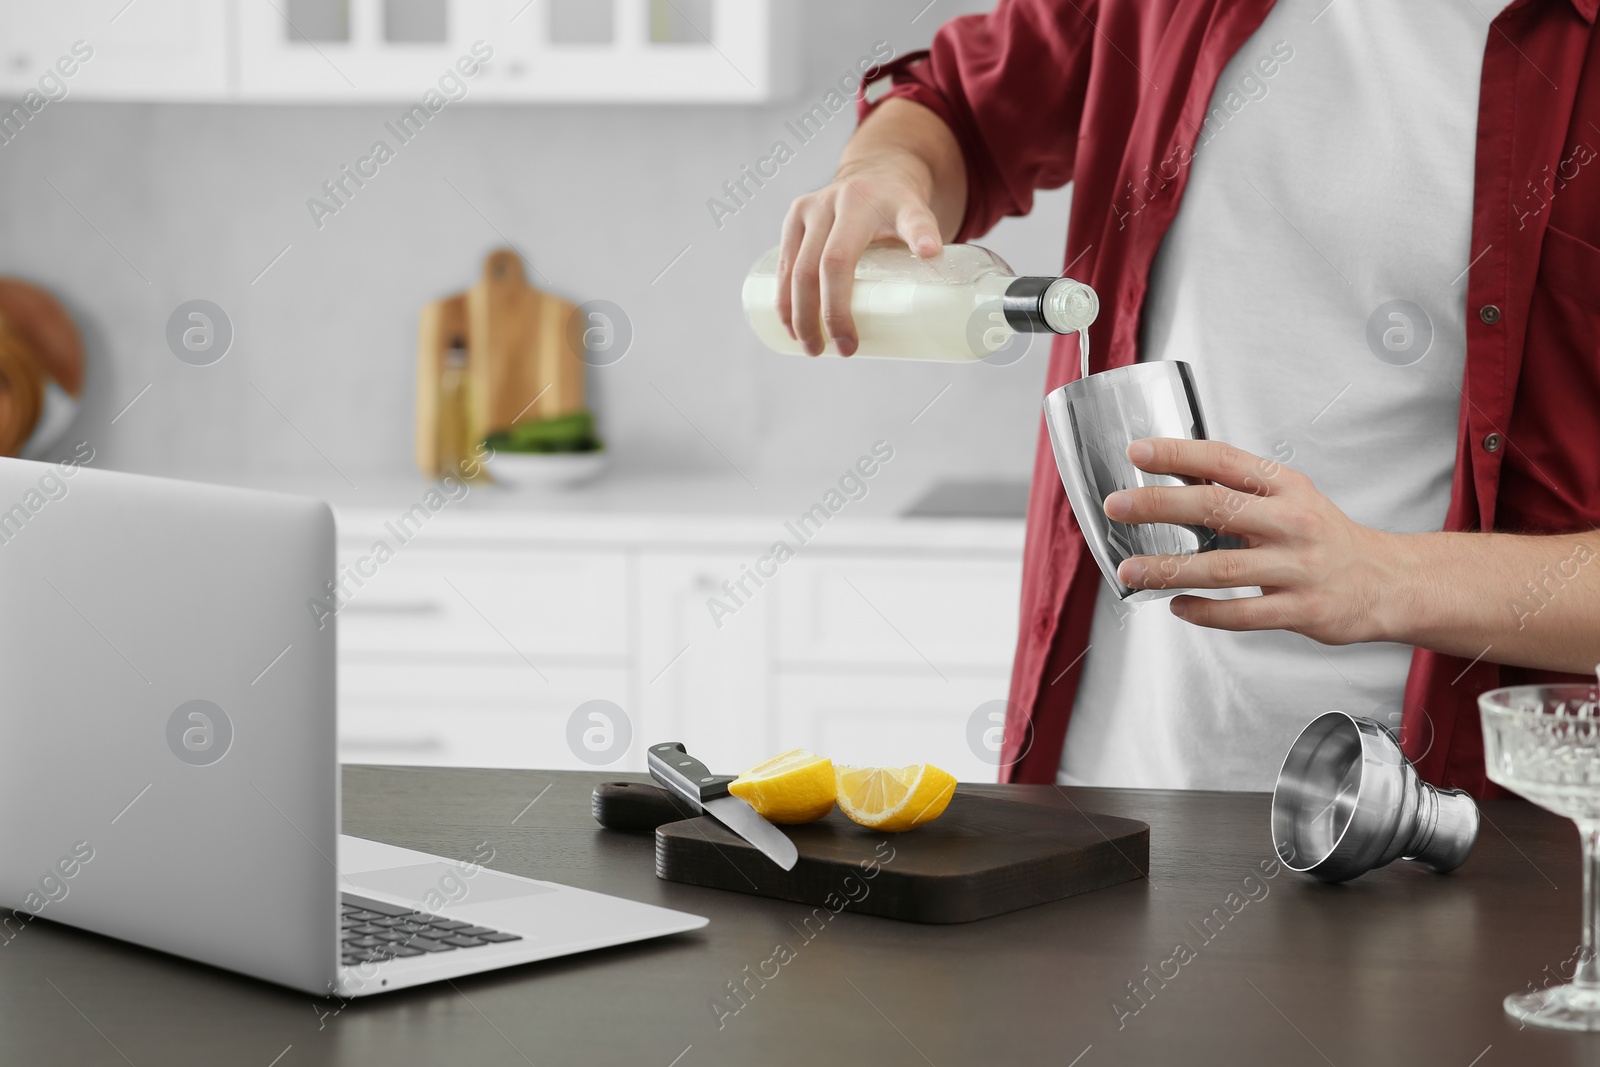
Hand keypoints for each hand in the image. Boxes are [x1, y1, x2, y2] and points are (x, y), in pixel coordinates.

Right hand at [778, 167, 941, 356]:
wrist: (874, 170)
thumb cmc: (900, 206)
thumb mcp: (918, 215)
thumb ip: (928, 240)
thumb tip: (948, 283)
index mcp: (881, 200)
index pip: (900, 222)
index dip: (914, 236)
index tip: (926, 256)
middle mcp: (843, 199)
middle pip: (830, 264)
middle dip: (832, 313)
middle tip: (845, 351)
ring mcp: (813, 207)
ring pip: (797, 268)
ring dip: (800, 315)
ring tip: (812, 349)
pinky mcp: (795, 218)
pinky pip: (783, 265)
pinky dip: (784, 300)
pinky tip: (790, 327)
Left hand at [1103, 438, 1399, 644]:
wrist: (1386, 582)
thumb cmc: (1326, 538)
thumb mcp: (1290, 499)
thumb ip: (1239, 489)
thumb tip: (1176, 476)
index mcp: (1286, 487)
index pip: (1225, 460)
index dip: (1178, 453)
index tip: (1137, 453)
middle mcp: (1292, 522)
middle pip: (1216, 507)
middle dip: (1160, 505)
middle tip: (1119, 506)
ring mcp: (1298, 567)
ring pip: (1223, 567)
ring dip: (1169, 569)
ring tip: (1131, 569)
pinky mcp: (1302, 609)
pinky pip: (1243, 614)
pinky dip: (1204, 611)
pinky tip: (1176, 605)